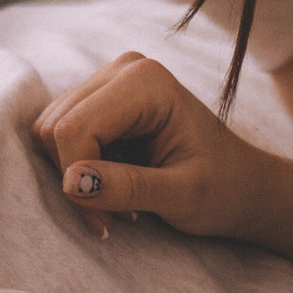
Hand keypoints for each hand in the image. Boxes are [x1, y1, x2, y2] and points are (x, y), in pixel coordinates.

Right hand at [33, 53, 276, 241]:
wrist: (243, 184)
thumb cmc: (223, 189)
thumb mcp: (183, 196)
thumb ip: (129, 187)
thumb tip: (70, 181)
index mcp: (146, 81)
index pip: (73, 129)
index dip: (77, 180)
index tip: (106, 223)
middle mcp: (123, 69)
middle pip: (54, 129)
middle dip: (76, 180)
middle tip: (117, 217)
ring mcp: (108, 82)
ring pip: (49, 133)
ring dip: (77, 178)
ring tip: (124, 202)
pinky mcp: (99, 101)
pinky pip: (60, 136)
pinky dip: (79, 170)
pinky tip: (116, 185)